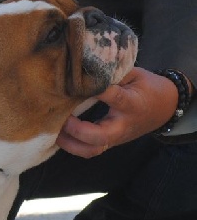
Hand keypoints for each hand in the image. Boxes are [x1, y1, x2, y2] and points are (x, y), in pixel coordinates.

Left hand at [56, 67, 178, 157]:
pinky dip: (72, 146)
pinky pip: (88, 151)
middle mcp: (122, 126)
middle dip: (76, 129)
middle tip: (62, 116)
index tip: (80, 83)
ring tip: (54, 130)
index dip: (98, 91)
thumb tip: (87, 68)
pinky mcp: (108, 144)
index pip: (115, 98)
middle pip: (98, 136)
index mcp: (132, 104)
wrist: (165, 109)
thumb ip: (113, 74)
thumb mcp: (135, 75)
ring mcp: (115, 138)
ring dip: (69, 143)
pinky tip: (58, 136)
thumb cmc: (147, 88)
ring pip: (90, 150)